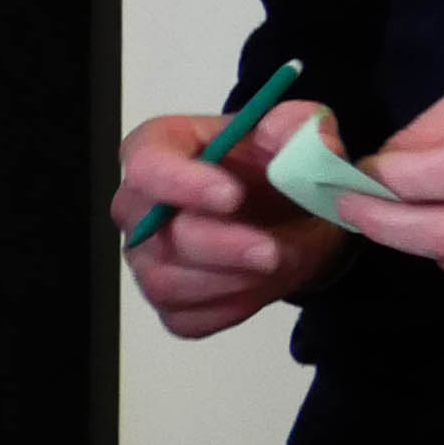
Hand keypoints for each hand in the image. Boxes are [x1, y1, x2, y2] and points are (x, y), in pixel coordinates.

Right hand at [113, 100, 344, 339]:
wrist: (296, 219)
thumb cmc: (280, 168)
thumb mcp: (303, 132)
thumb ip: (300, 126)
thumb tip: (285, 137)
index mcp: (161, 149)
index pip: (145, 164)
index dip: (181, 183)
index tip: (231, 196)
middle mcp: (140, 207)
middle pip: (153, 234)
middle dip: (218, 246)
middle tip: (270, 251)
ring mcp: (148, 259)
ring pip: (168, 283)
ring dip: (231, 281)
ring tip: (278, 264)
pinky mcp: (168, 303)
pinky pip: (187, 318)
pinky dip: (231, 307)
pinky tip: (261, 285)